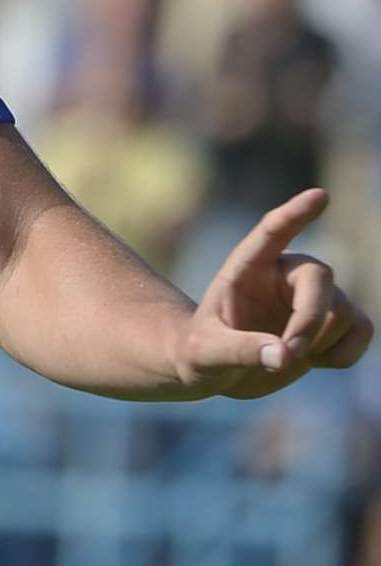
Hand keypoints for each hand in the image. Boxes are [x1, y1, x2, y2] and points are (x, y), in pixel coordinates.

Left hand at [176, 189, 372, 398]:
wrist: (222, 370)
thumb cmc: (203, 352)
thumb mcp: (206, 353)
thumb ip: (240, 350)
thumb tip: (284, 356)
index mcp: (245, 267)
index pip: (272, 231)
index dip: (295, 214)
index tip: (320, 195)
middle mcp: (284, 273)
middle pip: (319, 276)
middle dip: (311, 318)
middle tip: (291, 353)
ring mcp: (313, 294)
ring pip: (343, 310)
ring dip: (321, 342)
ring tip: (286, 356)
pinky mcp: (336, 319)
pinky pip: (363, 329)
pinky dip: (344, 354)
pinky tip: (313, 359)